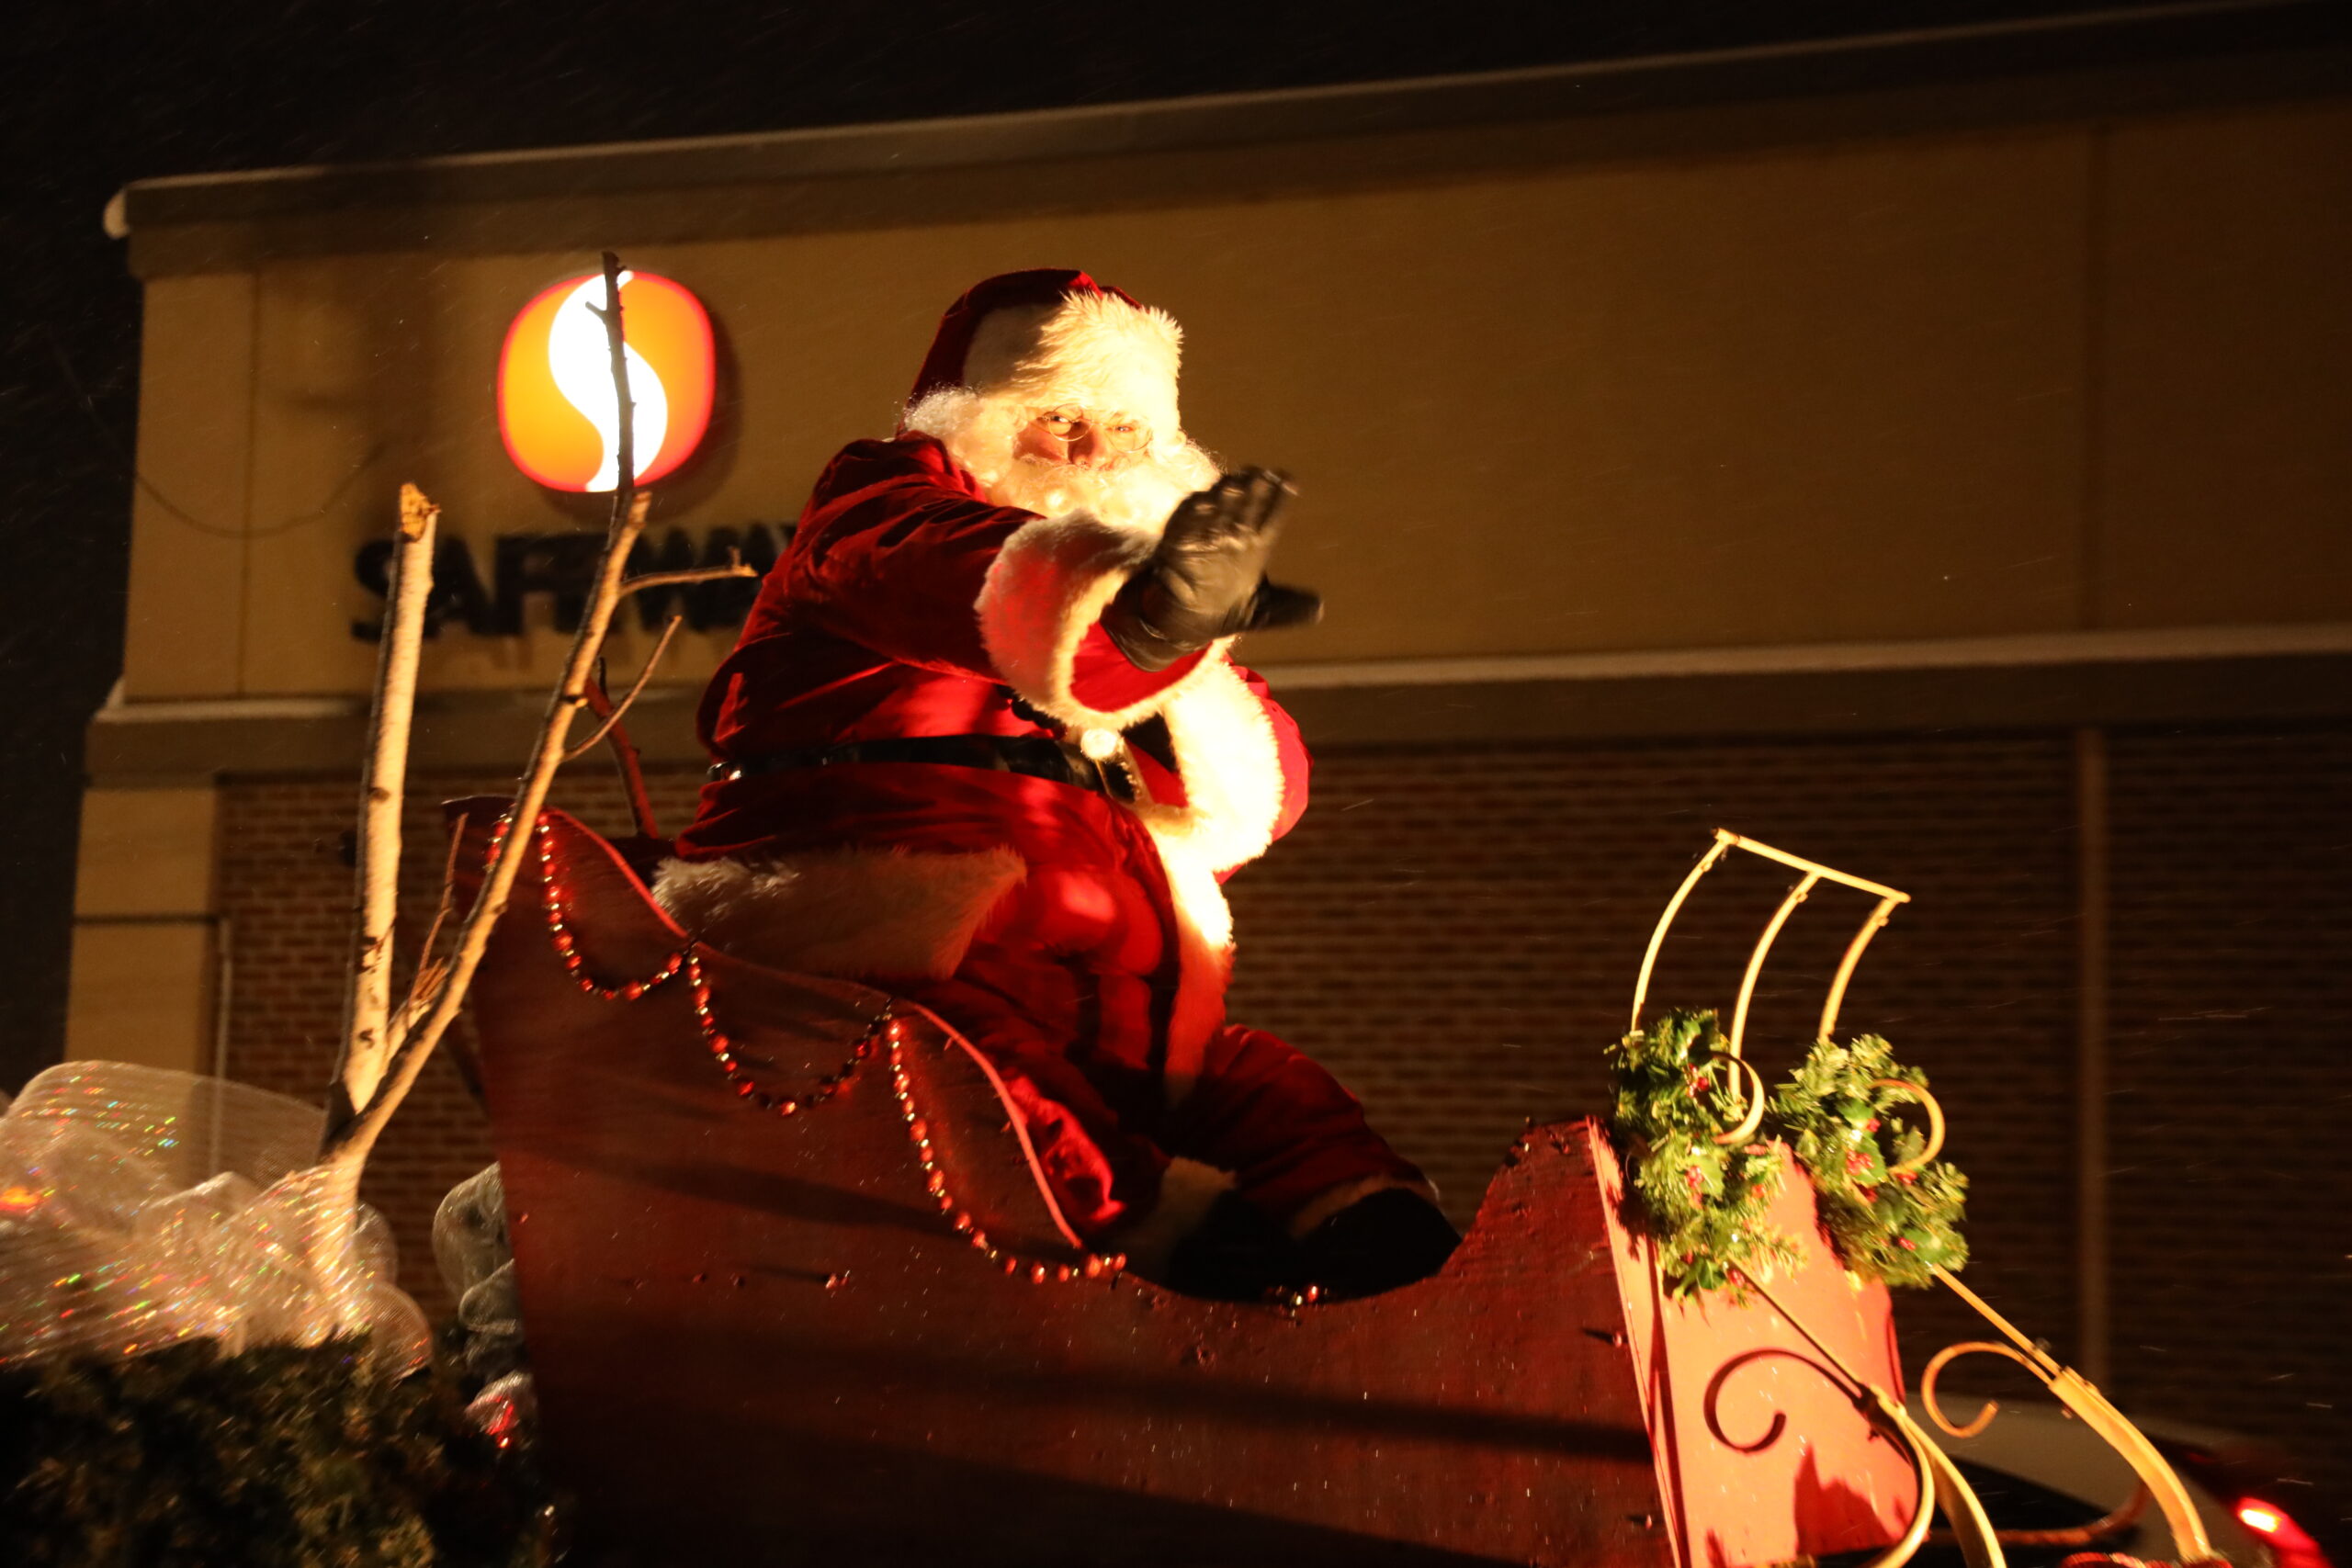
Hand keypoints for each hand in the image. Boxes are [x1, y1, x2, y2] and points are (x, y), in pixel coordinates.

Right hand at [1100, 468, 1322, 670]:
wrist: (1190, 620)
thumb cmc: (1230, 609)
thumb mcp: (1265, 612)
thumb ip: (1291, 608)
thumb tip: (1320, 608)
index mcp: (1258, 545)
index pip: (1274, 516)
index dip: (1282, 497)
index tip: (1291, 481)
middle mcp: (1233, 534)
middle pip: (1247, 505)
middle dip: (1255, 489)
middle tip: (1262, 475)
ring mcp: (1205, 535)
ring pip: (1217, 508)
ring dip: (1226, 496)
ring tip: (1235, 486)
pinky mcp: (1179, 543)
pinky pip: (1186, 524)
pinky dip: (1193, 514)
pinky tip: (1203, 502)